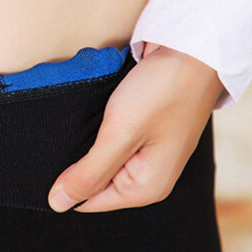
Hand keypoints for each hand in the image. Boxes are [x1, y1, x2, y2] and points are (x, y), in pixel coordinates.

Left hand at [48, 42, 223, 212]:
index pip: (87, 201)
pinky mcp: (145, 135)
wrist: (194, 48)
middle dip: (79, 163)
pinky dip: (100, 132)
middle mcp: (148, 179)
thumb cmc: (163, 91)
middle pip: (94, 182)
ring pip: (100, 161)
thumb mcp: (119, 135)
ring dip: (88, 145)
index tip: (59, 155)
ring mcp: (147, 157)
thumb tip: (58, 204)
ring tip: (86, 122)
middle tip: (77, 132)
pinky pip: (111, 144)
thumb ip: (88, 174)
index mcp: (145, 189)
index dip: (68, 182)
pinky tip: (98, 116)